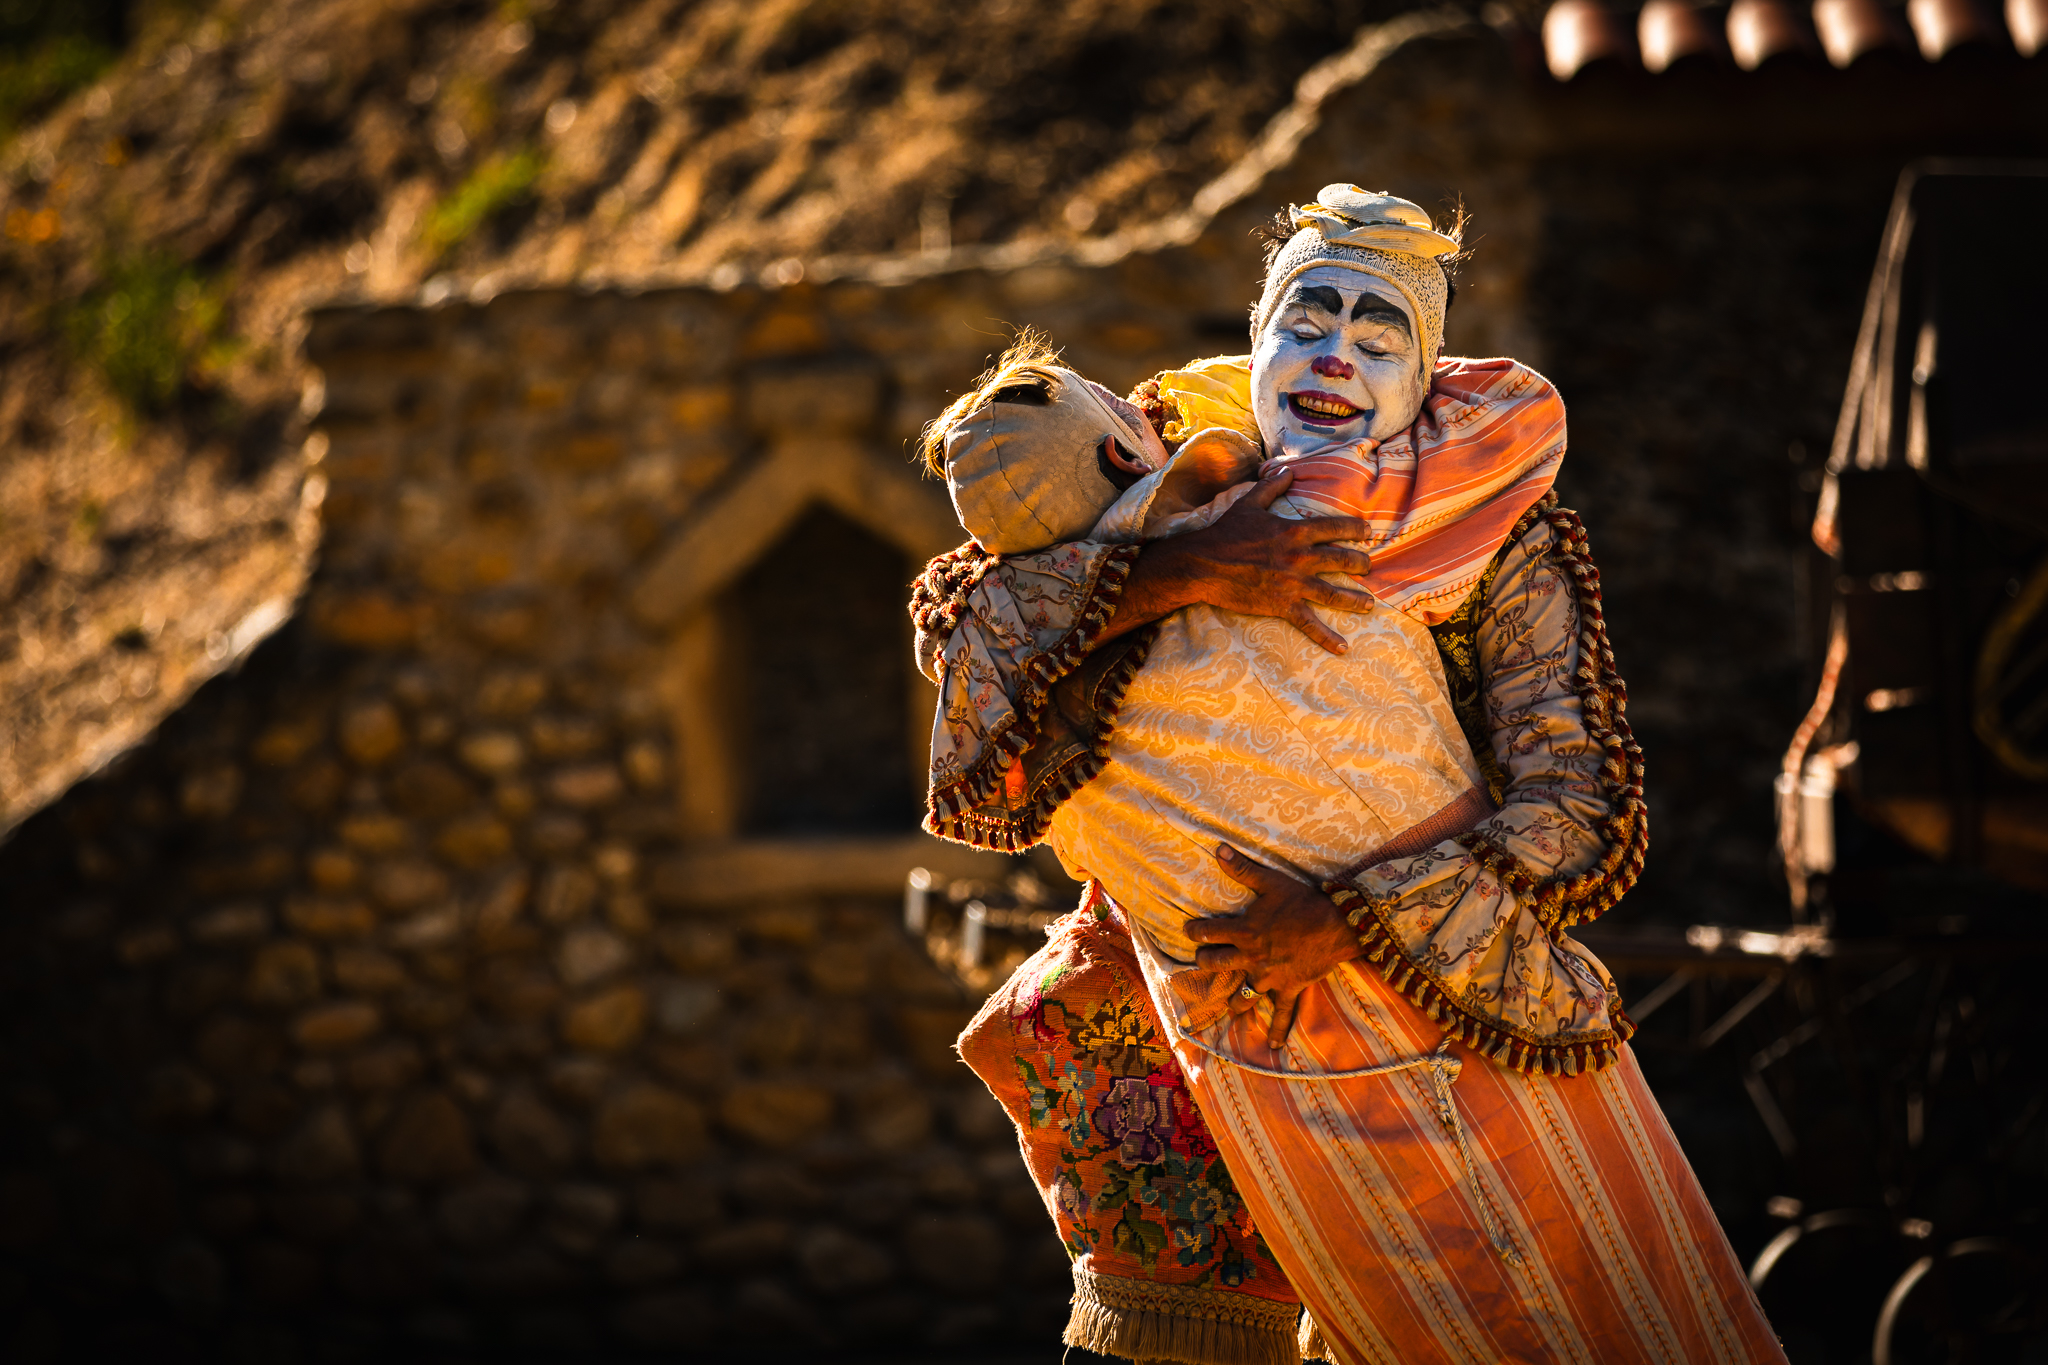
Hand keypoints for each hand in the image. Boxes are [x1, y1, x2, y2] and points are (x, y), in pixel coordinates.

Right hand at [1101, 470, 1375, 652]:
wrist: (1203, 564)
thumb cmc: (1224, 533)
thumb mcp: (1248, 504)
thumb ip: (1270, 487)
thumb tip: (1286, 470)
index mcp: (1294, 531)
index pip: (1334, 527)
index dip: (1355, 529)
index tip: (1368, 532)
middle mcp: (1300, 557)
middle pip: (1342, 560)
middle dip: (1361, 564)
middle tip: (1369, 567)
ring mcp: (1293, 583)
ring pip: (1334, 593)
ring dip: (1355, 600)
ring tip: (1368, 604)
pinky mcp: (1282, 605)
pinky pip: (1310, 623)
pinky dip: (1327, 637)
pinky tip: (1343, 647)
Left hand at [1185, 845, 1363, 1048]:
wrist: (1336, 927)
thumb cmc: (1302, 902)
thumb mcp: (1271, 881)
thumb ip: (1242, 868)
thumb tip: (1217, 848)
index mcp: (1243, 932)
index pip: (1207, 933)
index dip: (1194, 931)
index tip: (1188, 930)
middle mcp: (1251, 958)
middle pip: (1215, 965)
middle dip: (1205, 963)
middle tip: (1201, 962)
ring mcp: (1269, 977)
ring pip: (1241, 995)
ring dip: (1231, 1000)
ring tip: (1222, 1006)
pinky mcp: (1290, 989)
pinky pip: (1283, 1015)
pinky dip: (1278, 1031)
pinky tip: (1272, 1047)